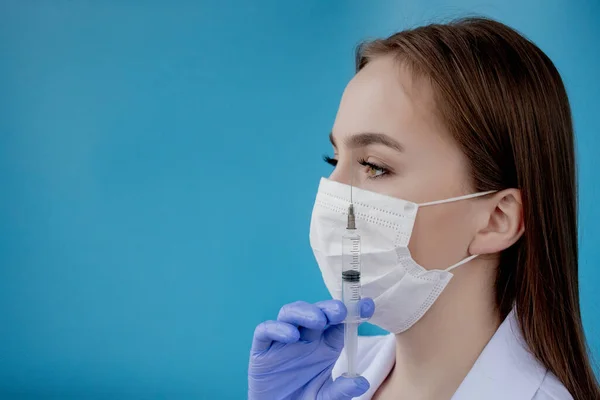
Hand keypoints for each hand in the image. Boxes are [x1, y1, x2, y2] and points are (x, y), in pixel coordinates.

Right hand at [248, 298, 374, 399]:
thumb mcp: (325, 398)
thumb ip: (341, 391)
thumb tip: (361, 382)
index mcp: (324, 346)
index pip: (339, 323)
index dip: (352, 312)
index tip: (368, 306)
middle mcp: (305, 338)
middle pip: (316, 312)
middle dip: (328, 307)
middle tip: (340, 310)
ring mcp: (282, 341)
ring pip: (290, 313)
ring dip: (304, 312)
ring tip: (318, 320)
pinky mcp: (262, 350)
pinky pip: (265, 330)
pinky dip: (277, 328)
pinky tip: (291, 336)